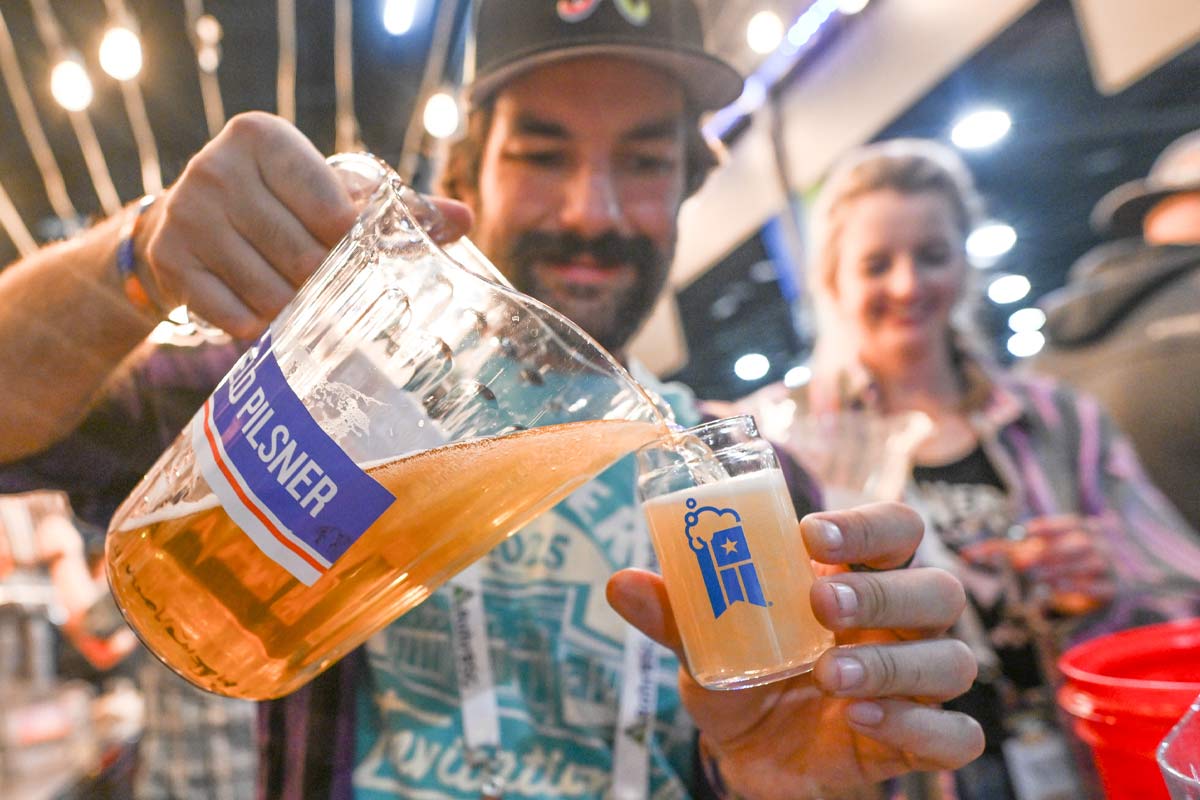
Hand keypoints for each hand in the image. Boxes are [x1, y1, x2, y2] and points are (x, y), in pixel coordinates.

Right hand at [138, 112, 471, 337]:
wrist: (189, 221)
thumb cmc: (282, 204)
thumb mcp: (333, 193)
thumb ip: (398, 207)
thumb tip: (465, 218)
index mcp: (263, 137)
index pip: (332, 210)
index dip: (352, 245)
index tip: (354, 255)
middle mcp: (216, 167)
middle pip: (303, 257)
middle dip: (327, 284)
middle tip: (332, 290)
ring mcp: (187, 214)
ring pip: (270, 292)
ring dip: (296, 311)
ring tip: (300, 301)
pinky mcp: (169, 259)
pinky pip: (234, 316)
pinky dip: (259, 327)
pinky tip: (263, 314)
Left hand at [608, 502, 982, 798]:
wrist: (749, 757)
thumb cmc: (743, 678)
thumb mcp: (705, 645)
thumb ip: (675, 614)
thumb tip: (620, 583)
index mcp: (857, 579)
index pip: (895, 530)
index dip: (867, 526)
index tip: (810, 535)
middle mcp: (900, 624)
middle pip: (937, 589)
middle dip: (883, 591)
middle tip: (821, 603)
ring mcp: (915, 682)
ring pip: (953, 660)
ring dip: (894, 664)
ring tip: (830, 675)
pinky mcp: (918, 740)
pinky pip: (957, 734)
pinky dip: (918, 727)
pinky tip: (861, 721)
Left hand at [1008, 514, 1114, 615]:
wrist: (1112, 584)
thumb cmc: (1068, 563)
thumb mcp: (1045, 551)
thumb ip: (1014, 549)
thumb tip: (971, 553)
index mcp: (1087, 529)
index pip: (1071, 522)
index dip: (1049, 526)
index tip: (1026, 531)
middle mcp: (1101, 544)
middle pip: (1078, 543)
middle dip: (1048, 552)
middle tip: (1021, 563)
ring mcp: (1110, 565)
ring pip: (1089, 564)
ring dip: (1061, 571)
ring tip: (1037, 579)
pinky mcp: (1114, 589)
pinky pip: (1100, 587)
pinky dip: (1079, 587)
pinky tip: (1057, 590)